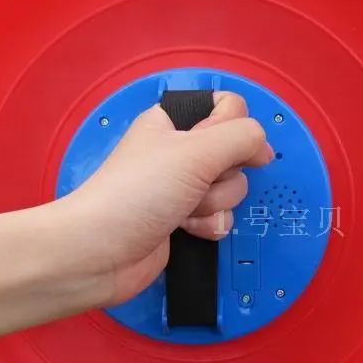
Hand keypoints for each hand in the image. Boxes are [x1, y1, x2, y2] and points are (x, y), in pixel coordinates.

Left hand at [68, 92, 273, 306]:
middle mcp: (179, 151)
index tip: (218, 149)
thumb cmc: (133, 195)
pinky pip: (220, 218)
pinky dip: (209, 226)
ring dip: (215, 205)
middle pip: (236, 154)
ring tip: (183, 210)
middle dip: (223, 176)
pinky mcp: (184, 220)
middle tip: (193, 183)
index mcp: (174, 121)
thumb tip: (263, 145)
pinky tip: (186, 230)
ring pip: (232, 190)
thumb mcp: (195, 151)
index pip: (229, 109)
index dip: (233, 130)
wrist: (99, 253)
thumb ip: (240, 137)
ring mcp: (182, 188)